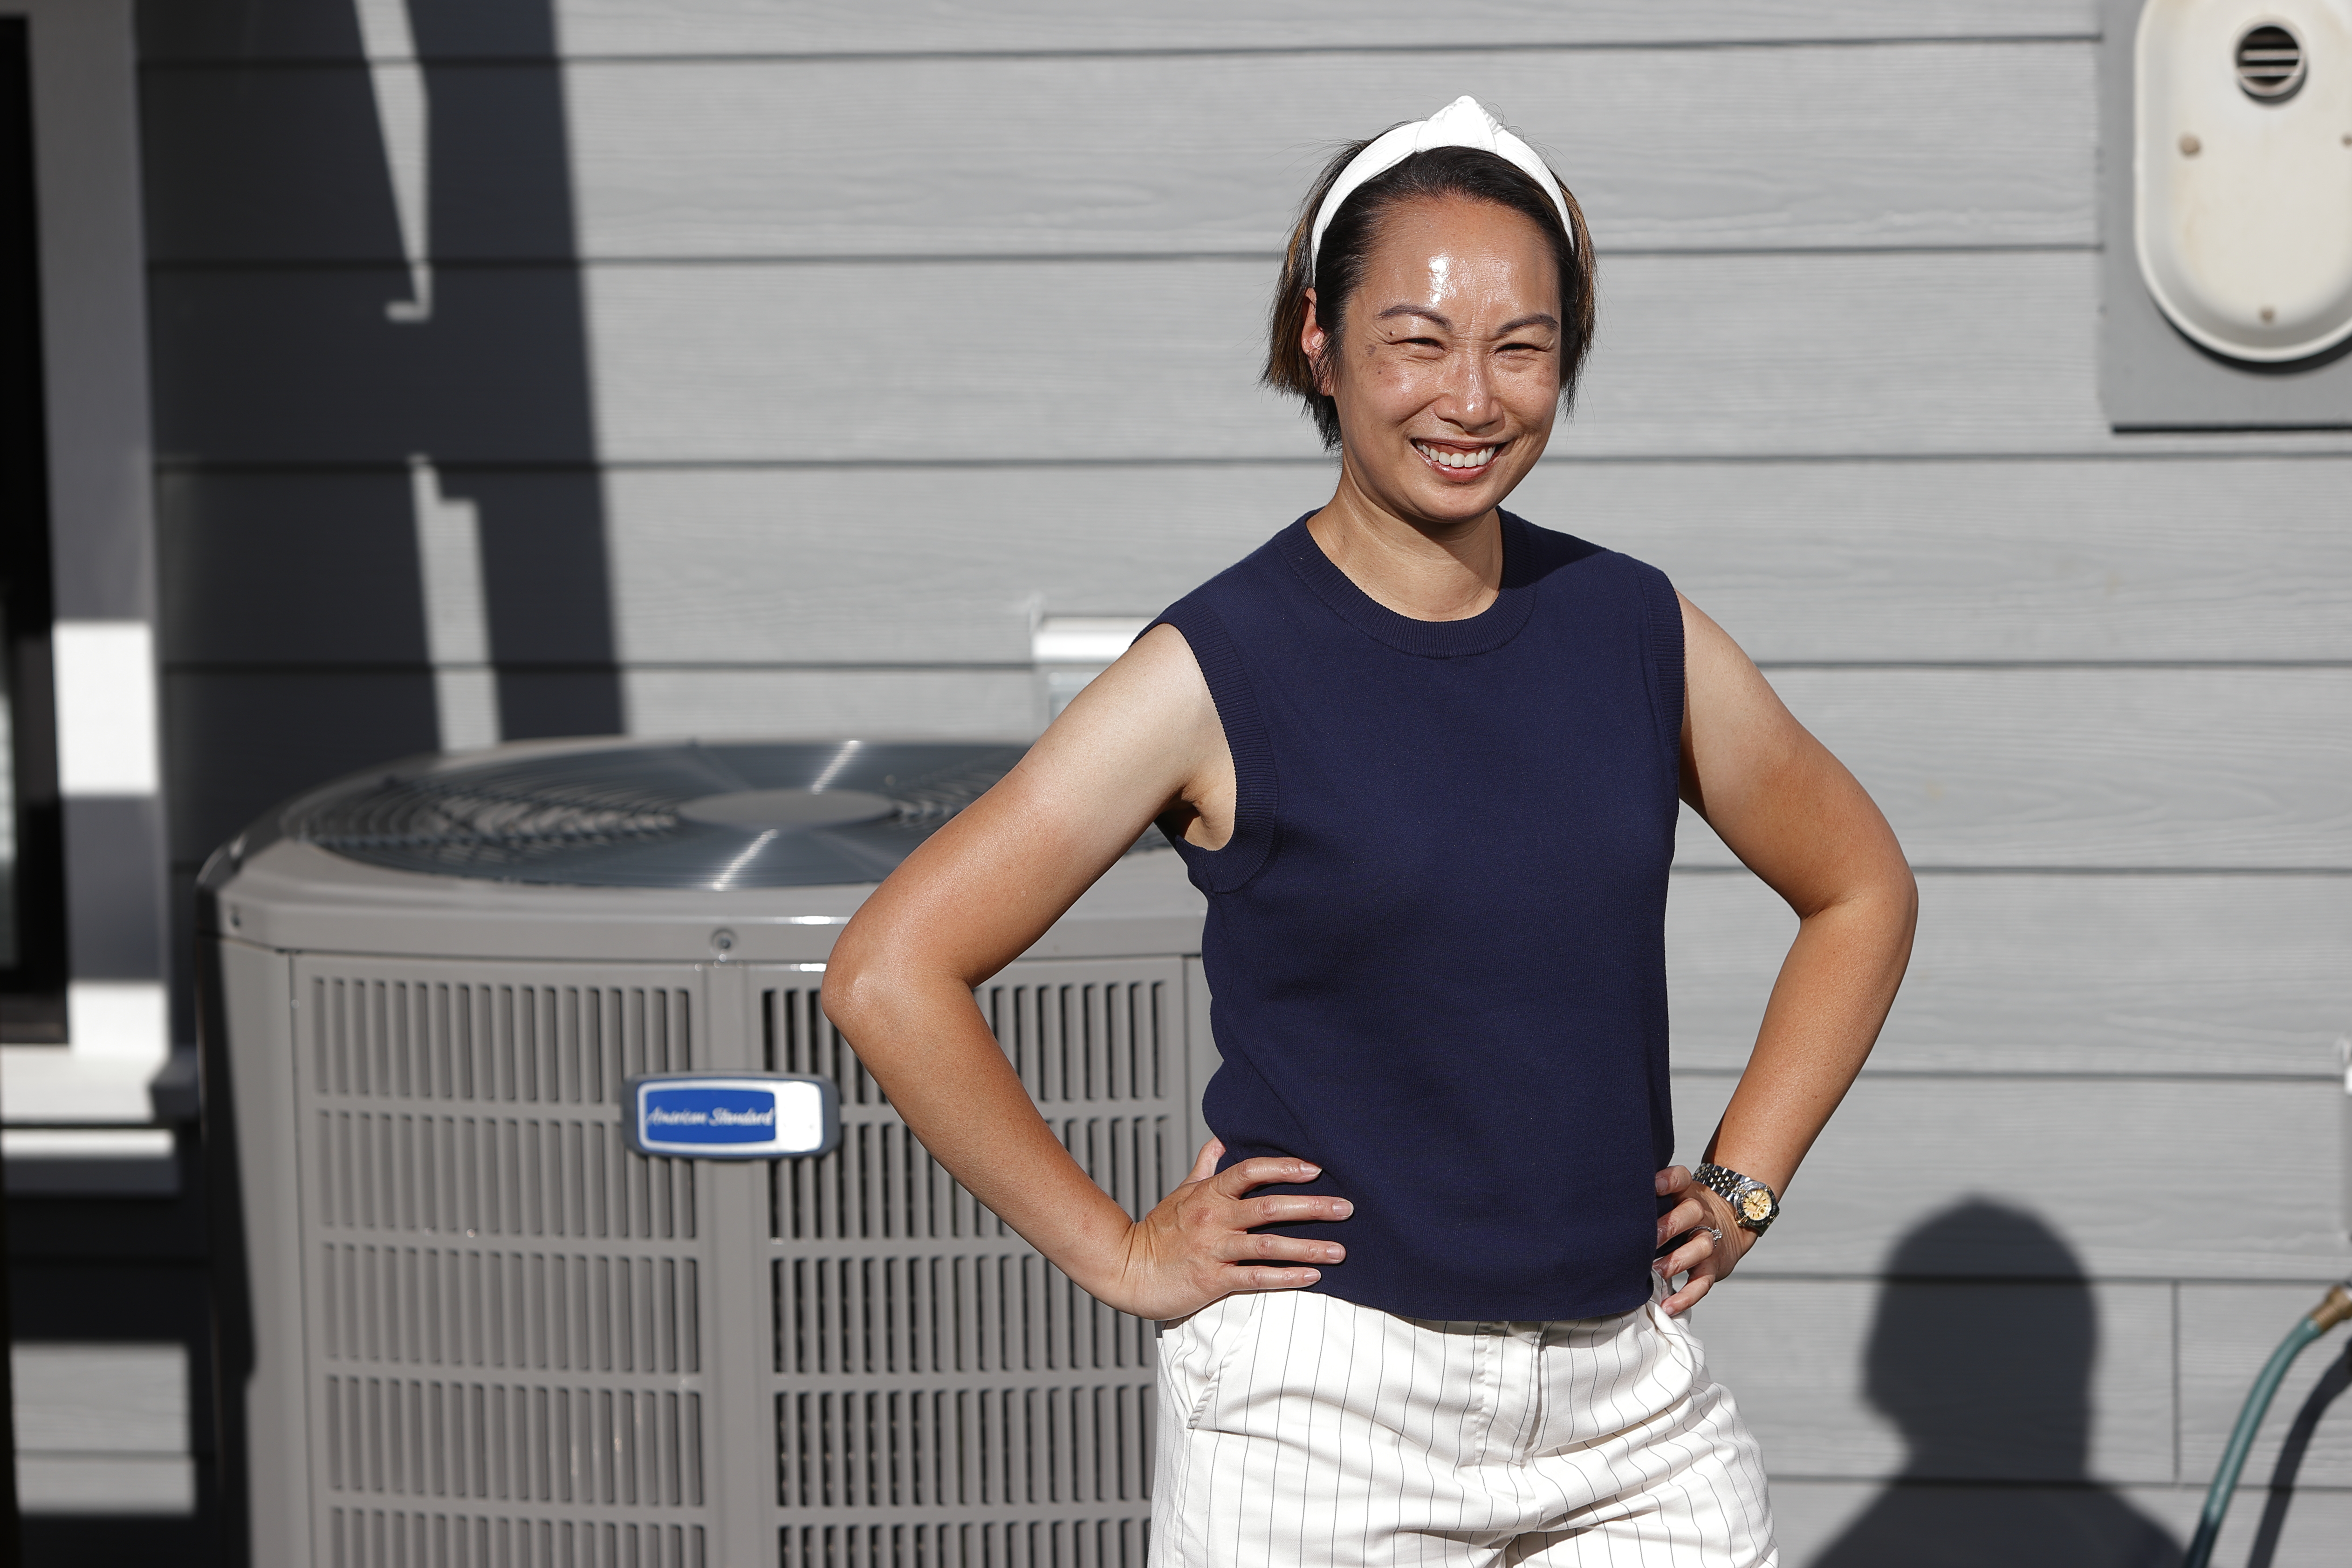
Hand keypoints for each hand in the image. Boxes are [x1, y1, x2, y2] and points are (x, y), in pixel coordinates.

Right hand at [1092, 1139, 1350, 1319]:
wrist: (1128, 1269)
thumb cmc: (1159, 1230)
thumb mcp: (1182, 1191)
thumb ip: (1206, 1164)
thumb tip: (1222, 1137)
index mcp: (1209, 1193)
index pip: (1251, 1171)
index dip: (1284, 1168)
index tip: (1316, 1169)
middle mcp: (1214, 1218)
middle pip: (1269, 1206)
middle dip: (1311, 1207)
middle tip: (1346, 1208)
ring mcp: (1214, 1249)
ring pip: (1268, 1245)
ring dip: (1308, 1247)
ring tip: (1340, 1251)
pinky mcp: (1213, 1280)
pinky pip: (1256, 1278)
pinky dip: (1286, 1277)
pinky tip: (1312, 1277)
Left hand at [1653, 1164, 1757, 1315]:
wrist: (1732, 1224)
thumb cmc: (1685, 1212)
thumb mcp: (1674, 1195)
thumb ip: (1649, 1197)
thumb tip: (1609, 1203)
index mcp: (1687, 1192)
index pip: (1681, 1178)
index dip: (1668, 1180)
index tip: (1652, 1186)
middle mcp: (1701, 1213)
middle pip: (1691, 1212)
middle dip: (1668, 1226)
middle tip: (1645, 1239)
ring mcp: (1710, 1240)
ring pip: (1701, 1247)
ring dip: (1677, 1260)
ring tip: (1655, 1271)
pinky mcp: (1714, 1267)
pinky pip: (1703, 1282)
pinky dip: (1687, 1296)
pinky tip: (1668, 1305)